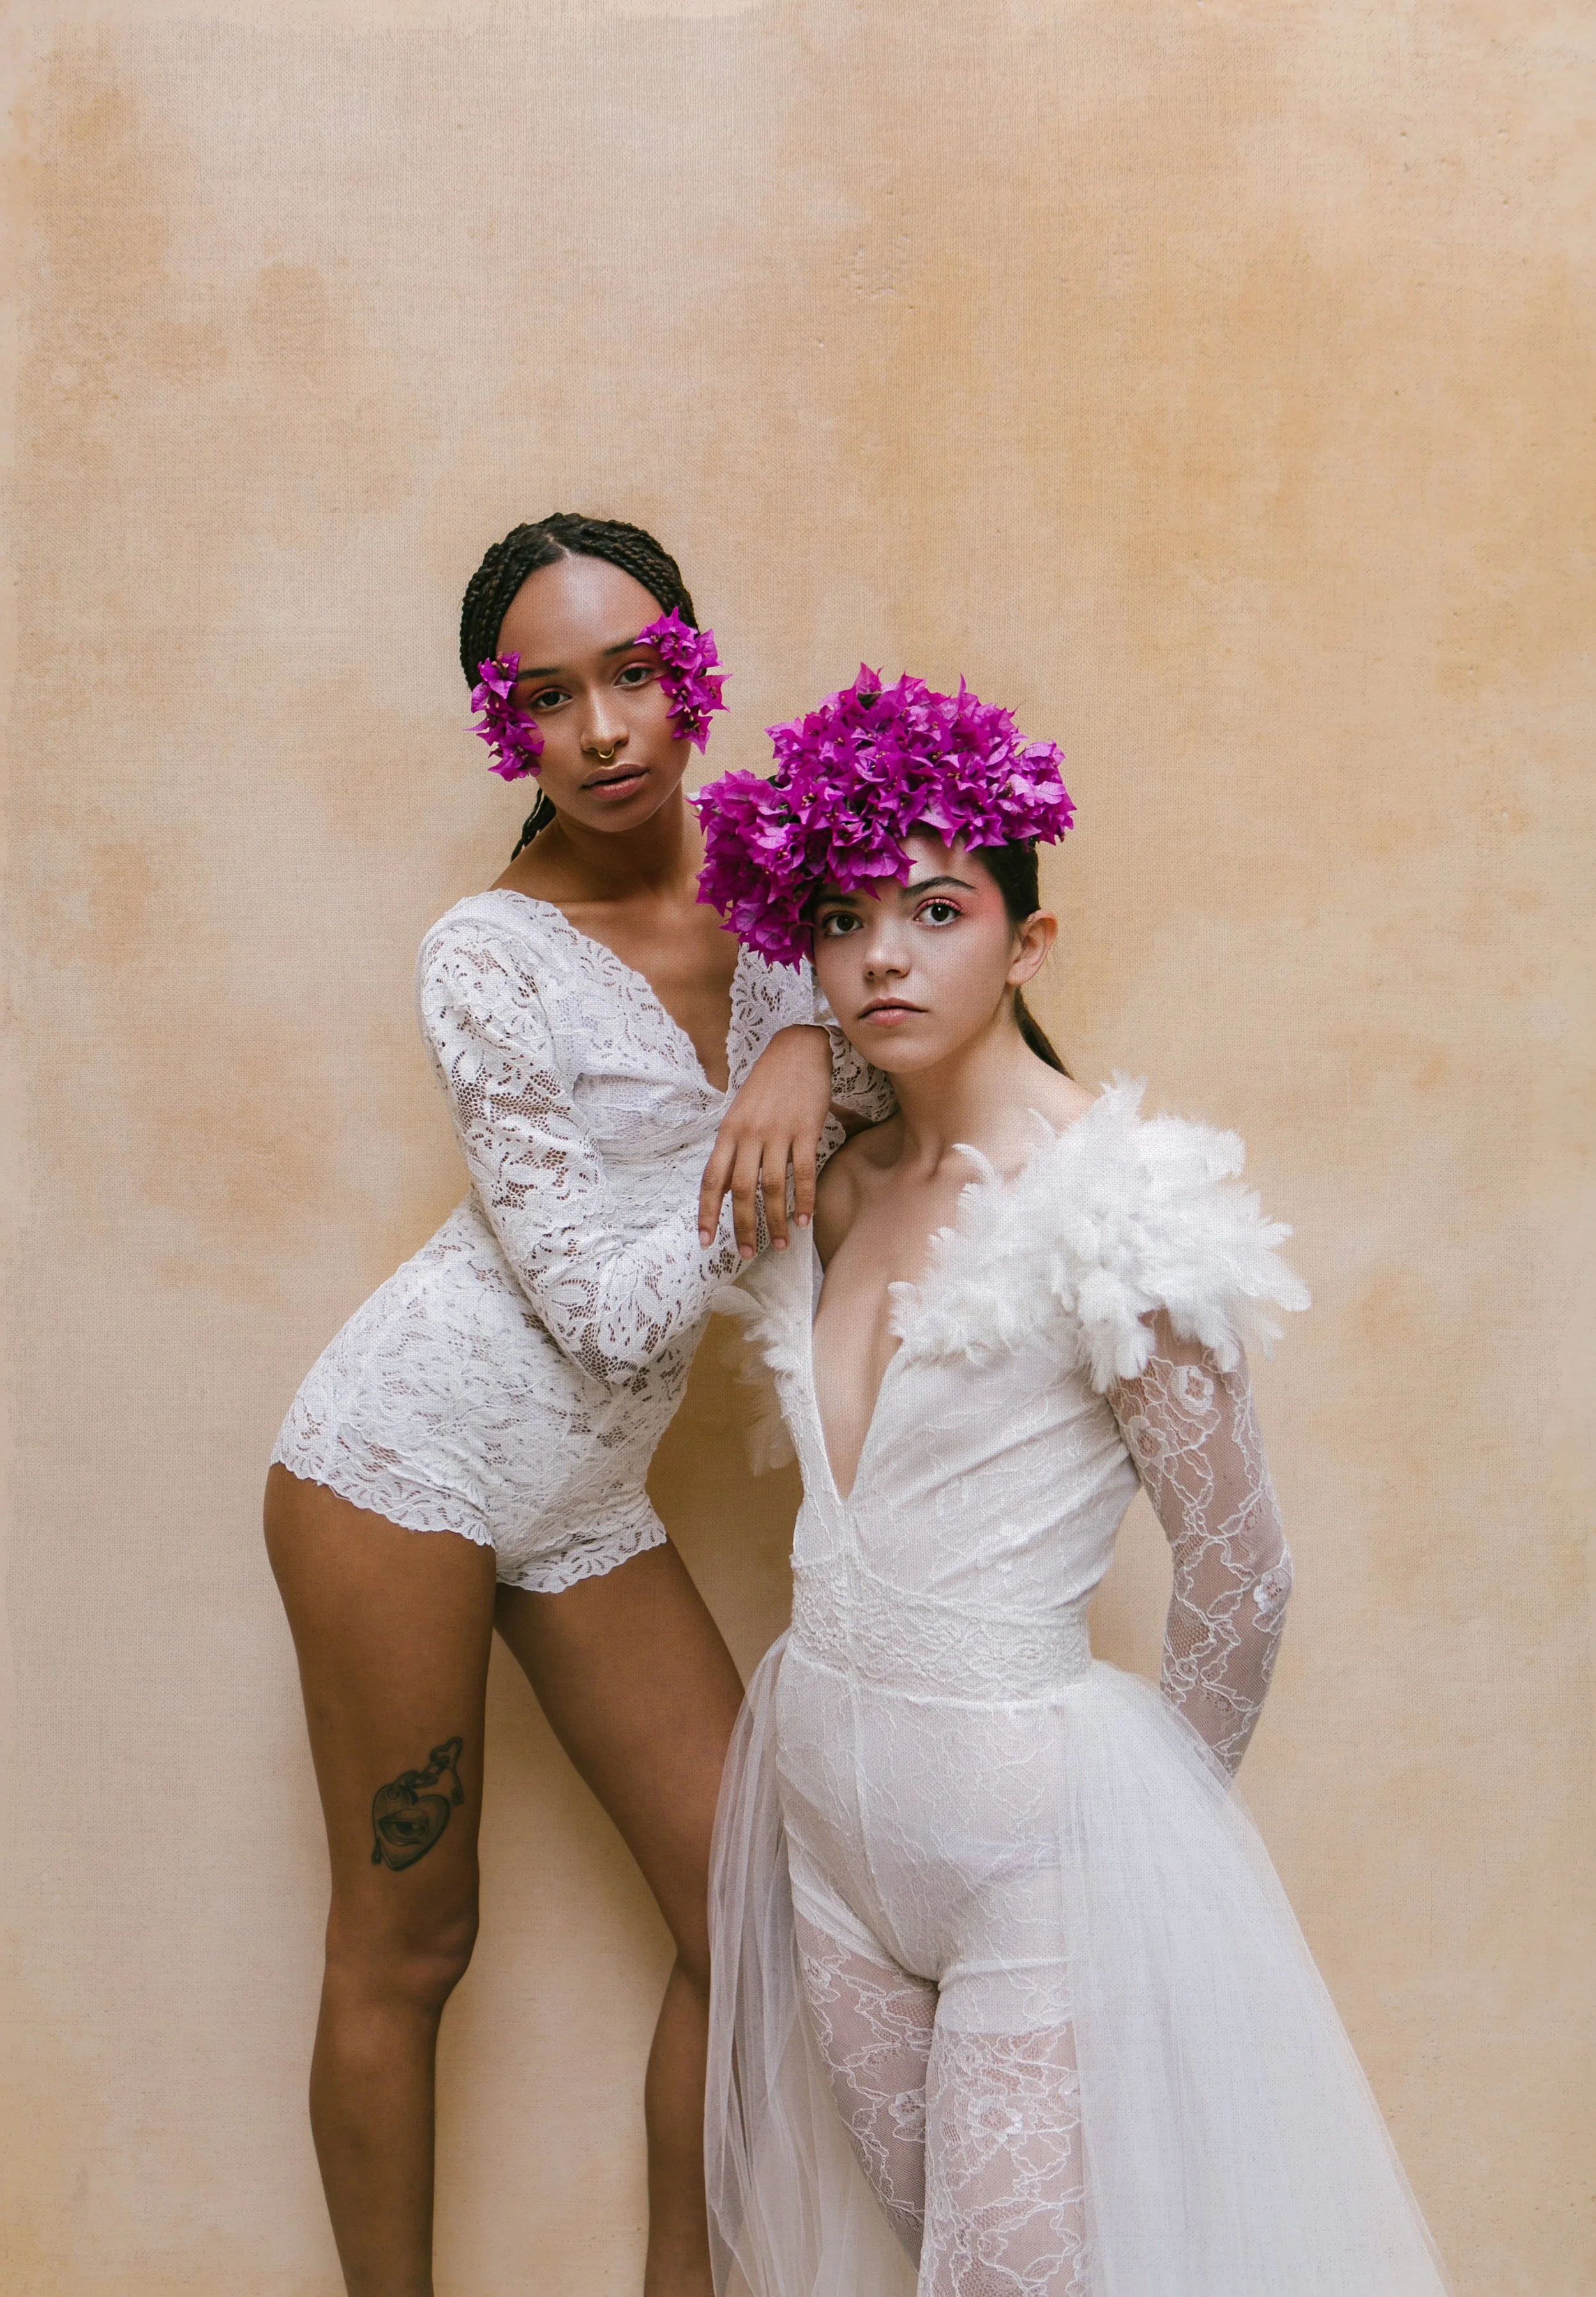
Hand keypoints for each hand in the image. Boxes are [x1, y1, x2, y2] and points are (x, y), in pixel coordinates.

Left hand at [698, 1025, 832, 1260]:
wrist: (799, 1048)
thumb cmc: (768, 1083)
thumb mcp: (741, 1112)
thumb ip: (733, 1150)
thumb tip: (726, 1189)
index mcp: (729, 1131)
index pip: (712, 1179)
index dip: (707, 1213)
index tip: (705, 1241)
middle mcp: (750, 1133)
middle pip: (742, 1190)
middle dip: (743, 1226)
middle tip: (746, 1253)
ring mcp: (778, 1132)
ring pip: (773, 1187)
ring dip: (776, 1220)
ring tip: (780, 1244)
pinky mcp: (806, 1129)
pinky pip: (803, 1173)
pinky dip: (804, 1200)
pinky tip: (805, 1220)